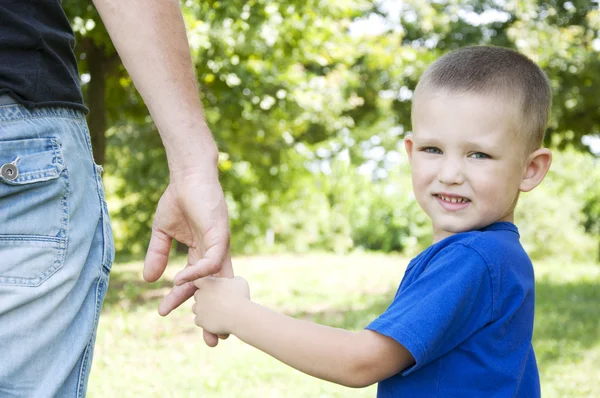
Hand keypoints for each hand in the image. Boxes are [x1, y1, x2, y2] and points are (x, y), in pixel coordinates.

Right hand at [143, 170, 232, 344]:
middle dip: (213, 315)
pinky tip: (181, 281)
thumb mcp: (162, 232)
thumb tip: (149, 281)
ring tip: (200, 322)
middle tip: (211, 341)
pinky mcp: (221, 235)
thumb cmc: (178, 199)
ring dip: (209, 302)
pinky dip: (198, 273)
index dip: (182, 299)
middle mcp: (214, 253)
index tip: (163, 313)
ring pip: (218, 281)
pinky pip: (211, 261)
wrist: (187, 176)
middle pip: (215, 290)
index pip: (196, 284)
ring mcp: (219, 245)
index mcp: (202, 253)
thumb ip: (158, 255)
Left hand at [192, 276, 249, 335]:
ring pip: (196, 308)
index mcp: (207, 283)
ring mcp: (198, 308)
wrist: (239, 316)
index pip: (198, 281)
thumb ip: (231, 279)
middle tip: (215, 301)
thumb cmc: (241, 297)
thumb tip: (231, 281)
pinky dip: (204, 321)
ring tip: (215, 312)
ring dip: (203, 309)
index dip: (205, 285)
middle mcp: (199, 294)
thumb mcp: (239, 281)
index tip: (212, 288)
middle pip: (197, 295)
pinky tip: (213, 320)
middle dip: (204, 297)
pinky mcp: (200, 321)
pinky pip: (198, 320)